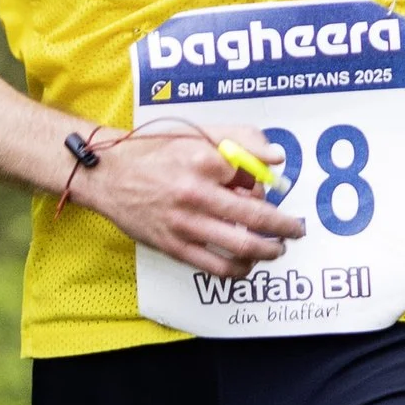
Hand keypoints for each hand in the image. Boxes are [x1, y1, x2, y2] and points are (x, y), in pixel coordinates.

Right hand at [73, 125, 308, 278]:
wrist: (109, 175)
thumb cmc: (154, 153)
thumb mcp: (196, 134)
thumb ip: (240, 139)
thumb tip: (276, 158)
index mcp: (203, 161)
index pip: (253, 177)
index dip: (266, 186)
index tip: (268, 189)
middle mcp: (195, 194)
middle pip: (256, 218)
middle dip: (285, 227)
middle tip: (296, 230)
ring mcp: (185, 224)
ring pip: (241, 246)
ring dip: (268, 250)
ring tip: (277, 248)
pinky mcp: (174, 247)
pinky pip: (216, 267)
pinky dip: (239, 269)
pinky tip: (247, 263)